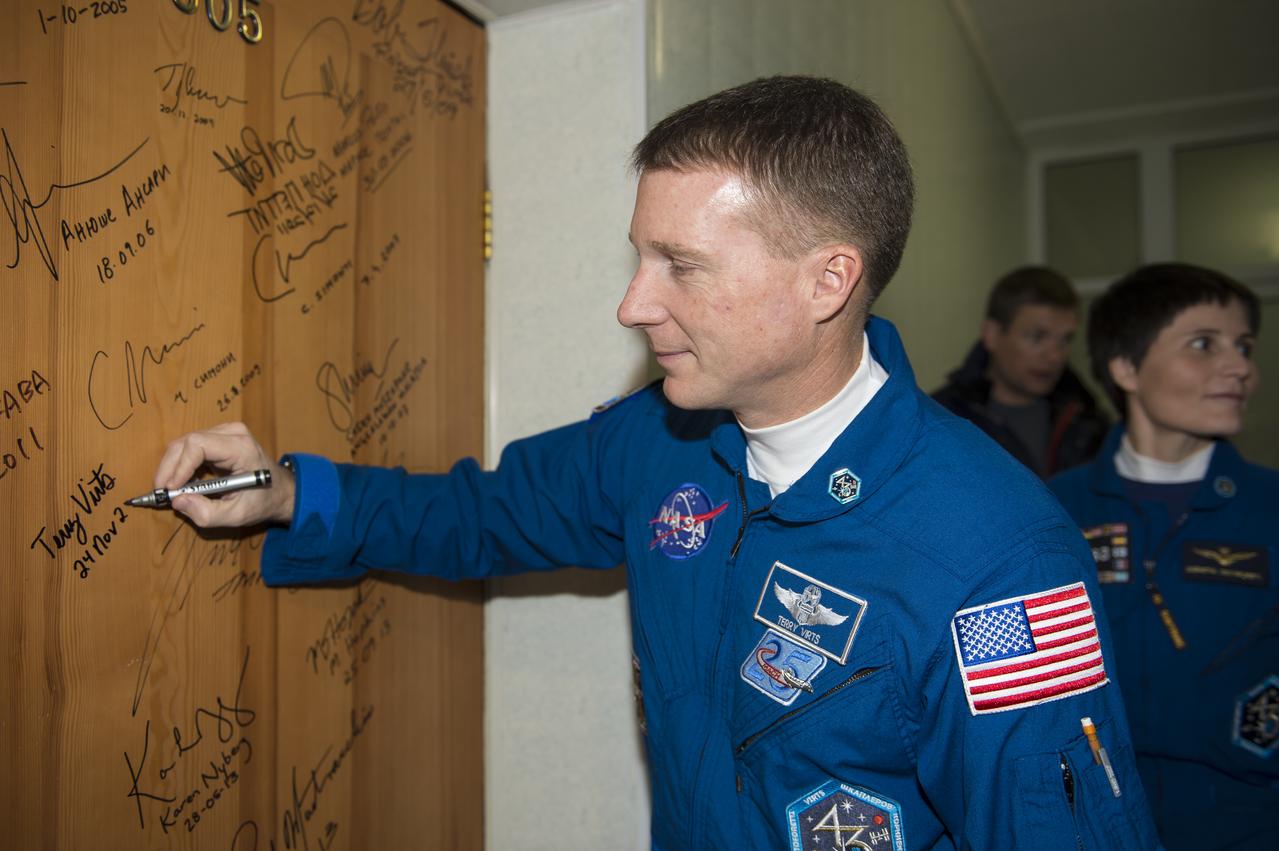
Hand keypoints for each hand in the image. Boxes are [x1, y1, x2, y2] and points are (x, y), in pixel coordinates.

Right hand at [154, 422, 294, 527]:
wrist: (281, 491)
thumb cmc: (262, 501)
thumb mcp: (237, 515)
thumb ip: (207, 513)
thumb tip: (177, 501)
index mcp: (241, 448)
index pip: (198, 445)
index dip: (179, 466)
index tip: (170, 488)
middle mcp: (233, 433)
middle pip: (187, 441)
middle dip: (169, 467)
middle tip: (161, 491)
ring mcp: (225, 432)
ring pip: (185, 443)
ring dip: (172, 466)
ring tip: (170, 489)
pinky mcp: (218, 437)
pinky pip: (190, 447)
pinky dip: (180, 464)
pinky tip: (180, 482)